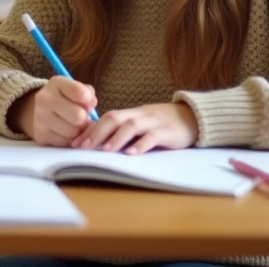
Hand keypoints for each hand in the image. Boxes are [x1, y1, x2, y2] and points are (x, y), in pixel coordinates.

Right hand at [9, 76, 96, 146]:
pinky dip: (69, 139)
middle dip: (85, 119)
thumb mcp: (76, 89)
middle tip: (83, 118)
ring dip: (78, 131)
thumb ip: (87, 93)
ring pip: (73, 132)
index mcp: (56, 83)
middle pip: (78, 116)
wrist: (40, 111)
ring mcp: (40, 118)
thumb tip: (91, 104)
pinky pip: (65, 142)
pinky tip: (66, 133)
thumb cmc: (65, 99)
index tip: (87, 104)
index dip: (89, 101)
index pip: (80, 92)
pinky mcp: (41, 135)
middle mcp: (44, 98)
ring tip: (74, 125)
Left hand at [72, 102, 198, 154]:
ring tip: (104, 151)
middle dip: (97, 133)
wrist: (193, 117)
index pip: (107, 117)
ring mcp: (154, 122)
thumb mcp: (142, 123)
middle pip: (115, 118)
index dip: (91, 129)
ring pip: (132, 126)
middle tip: (83, 147)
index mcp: (132, 113)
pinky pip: (153, 137)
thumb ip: (124, 129)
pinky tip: (132, 154)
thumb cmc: (163, 123)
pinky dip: (141, 145)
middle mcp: (140, 115)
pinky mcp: (168, 132)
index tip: (76, 143)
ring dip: (116, 138)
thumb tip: (99, 142)